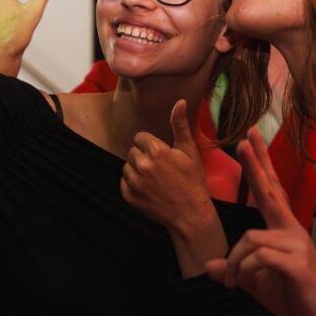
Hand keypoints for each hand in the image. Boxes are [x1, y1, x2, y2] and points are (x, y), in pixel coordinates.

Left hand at [121, 100, 213, 233]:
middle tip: (160, 169)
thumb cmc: (192, 180)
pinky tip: (147, 189)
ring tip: (154, 179)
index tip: (161, 155)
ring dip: (137, 171)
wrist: (190, 213)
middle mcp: (142, 165)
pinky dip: (132, 185)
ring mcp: (135, 182)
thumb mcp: (189, 151)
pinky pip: (123, 183)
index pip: (140, 138)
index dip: (151, 145)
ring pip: (127, 167)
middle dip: (143, 157)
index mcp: (156, 151)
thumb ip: (180, 125)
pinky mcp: (130, 197)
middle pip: (132, 152)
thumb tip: (180, 101)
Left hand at [206, 128, 315, 315]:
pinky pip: (259, 257)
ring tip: (233, 283)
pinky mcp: (296, 262)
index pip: (270, 191)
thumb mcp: (256, 282)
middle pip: (270, 191)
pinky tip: (246, 282)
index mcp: (283, 230)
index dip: (260, 166)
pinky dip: (245, 270)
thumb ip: (234, 271)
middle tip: (245, 138)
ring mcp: (295, 244)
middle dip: (257, 163)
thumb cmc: (294, 295)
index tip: (251, 139)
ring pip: (250, 238)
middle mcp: (291, 230)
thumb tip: (209, 267)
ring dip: (235, 262)